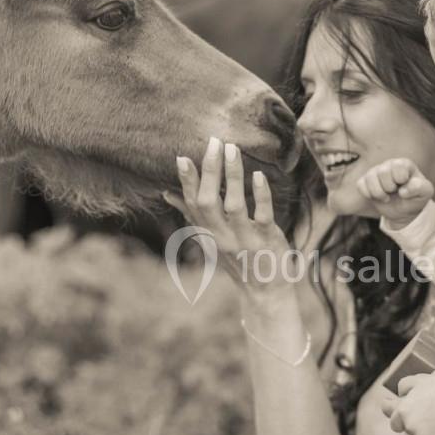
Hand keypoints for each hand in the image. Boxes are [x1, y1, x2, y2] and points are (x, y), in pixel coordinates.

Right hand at [164, 137, 293, 293]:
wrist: (265, 292)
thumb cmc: (238, 259)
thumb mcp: (212, 238)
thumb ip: (192, 214)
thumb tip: (167, 193)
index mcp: (208, 233)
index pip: (193, 204)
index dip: (187, 182)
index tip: (182, 157)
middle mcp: (222, 236)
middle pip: (209, 202)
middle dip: (210, 171)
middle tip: (214, 142)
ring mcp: (244, 239)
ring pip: (234, 205)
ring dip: (232, 176)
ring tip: (232, 149)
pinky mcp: (267, 240)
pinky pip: (262, 216)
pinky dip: (260, 195)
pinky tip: (258, 175)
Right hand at [356, 159, 433, 227]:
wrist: (404, 210)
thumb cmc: (416, 198)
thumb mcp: (425, 193)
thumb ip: (419, 188)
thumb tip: (403, 190)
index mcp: (404, 164)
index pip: (397, 167)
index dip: (400, 180)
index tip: (405, 186)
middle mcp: (388, 165)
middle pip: (382, 172)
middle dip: (389, 188)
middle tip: (395, 192)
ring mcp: (375, 172)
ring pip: (369, 179)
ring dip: (379, 193)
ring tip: (387, 196)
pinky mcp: (365, 181)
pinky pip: (360, 185)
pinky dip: (368, 194)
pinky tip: (378, 197)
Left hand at [380, 373, 434, 434]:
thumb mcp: (419, 380)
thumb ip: (403, 385)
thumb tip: (398, 394)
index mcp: (402, 410)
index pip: (387, 410)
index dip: (391, 407)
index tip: (395, 407)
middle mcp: (407, 425)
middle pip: (398, 427)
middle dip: (405, 422)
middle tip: (420, 415)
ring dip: (421, 432)